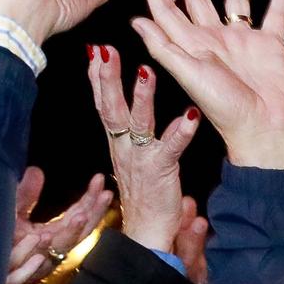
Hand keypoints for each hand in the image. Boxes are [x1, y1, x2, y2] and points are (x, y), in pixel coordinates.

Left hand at [5, 167, 112, 283]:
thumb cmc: (0, 239)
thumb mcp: (15, 210)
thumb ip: (27, 194)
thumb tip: (36, 170)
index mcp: (56, 231)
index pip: (80, 213)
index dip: (91, 197)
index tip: (99, 179)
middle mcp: (56, 245)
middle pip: (82, 228)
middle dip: (94, 211)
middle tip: (105, 192)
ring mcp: (44, 257)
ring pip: (66, 244)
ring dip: (75, 231)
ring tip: (83, 215)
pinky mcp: (29, 268)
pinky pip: (40, 259)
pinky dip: (44, 248)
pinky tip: (48, 235)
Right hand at [87, 44, 201, 252]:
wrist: (146, 233)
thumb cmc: (144, 195)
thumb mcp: (132, 159)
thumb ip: (131, 134)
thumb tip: (130, 116)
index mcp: (118, 143)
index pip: (103, 105)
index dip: (97, 78)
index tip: (94, 50)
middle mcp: (124, 148)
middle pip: (110, 108)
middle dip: (107, 77)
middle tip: (104, 49)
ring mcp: (141, 159)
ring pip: (137, 123)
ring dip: (141, 97)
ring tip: (146, 71)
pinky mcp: (160, 171)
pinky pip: (170, 148)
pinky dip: (180, 131)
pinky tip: (189, 115)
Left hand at [128, 0, 283, 169]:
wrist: (264, 128)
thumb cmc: (224, 108)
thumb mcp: (189, 74)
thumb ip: (165, 46)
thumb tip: (136, 21)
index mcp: (191, 47)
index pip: (168, 11)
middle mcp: (215, 40)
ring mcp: (244, 42)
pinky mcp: (271, 45)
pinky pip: (276, 13)